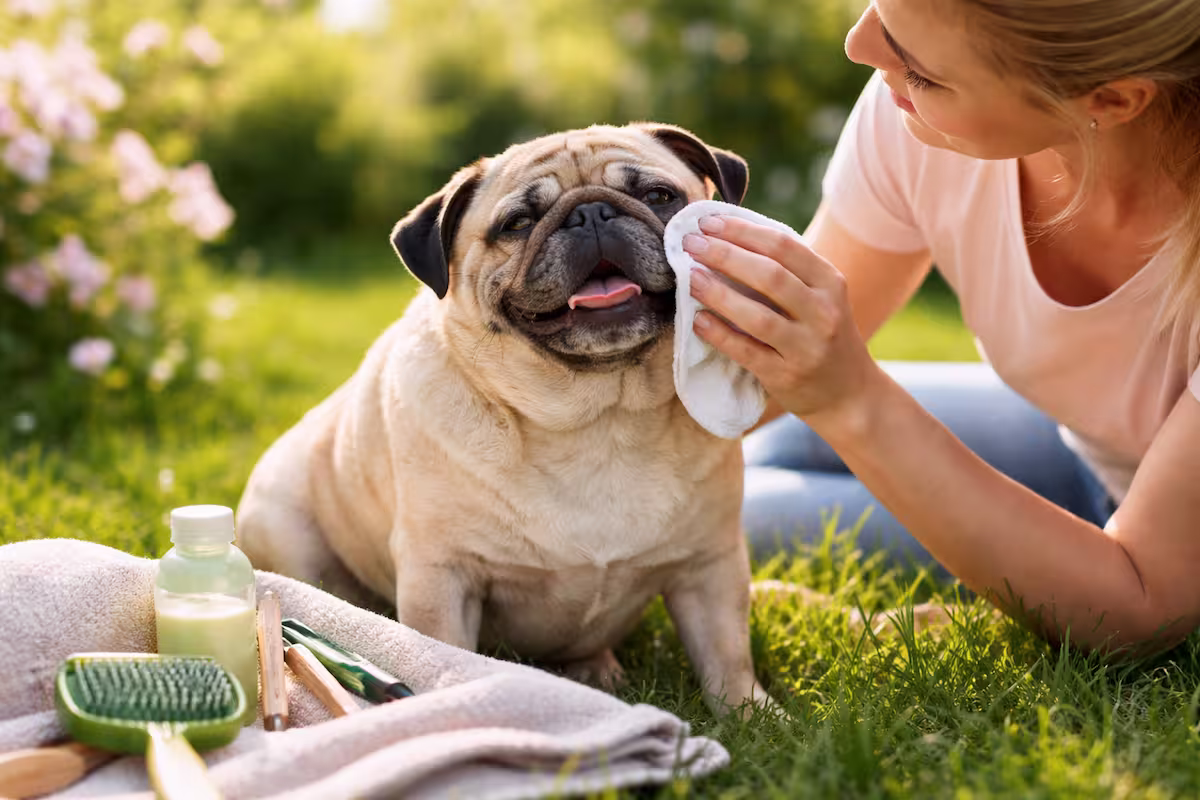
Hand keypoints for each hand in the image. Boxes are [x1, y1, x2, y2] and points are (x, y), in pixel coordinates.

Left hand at [684, 214, 881, 428]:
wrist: (849, 394)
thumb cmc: (823, 335)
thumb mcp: (820, 298)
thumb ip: (787, 271)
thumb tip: (725, 238)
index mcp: (830, 282)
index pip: (784, 246)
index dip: (742, 231)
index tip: (708, 221)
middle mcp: (824, 312)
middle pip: (770, 275)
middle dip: (725, 255)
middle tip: (691, 243)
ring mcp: (807, 347)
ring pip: (758, 316)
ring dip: (718, 294)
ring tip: (690, 278)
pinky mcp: (787, 376)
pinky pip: (747, 352)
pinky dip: (720, 335)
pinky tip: (698, 321)